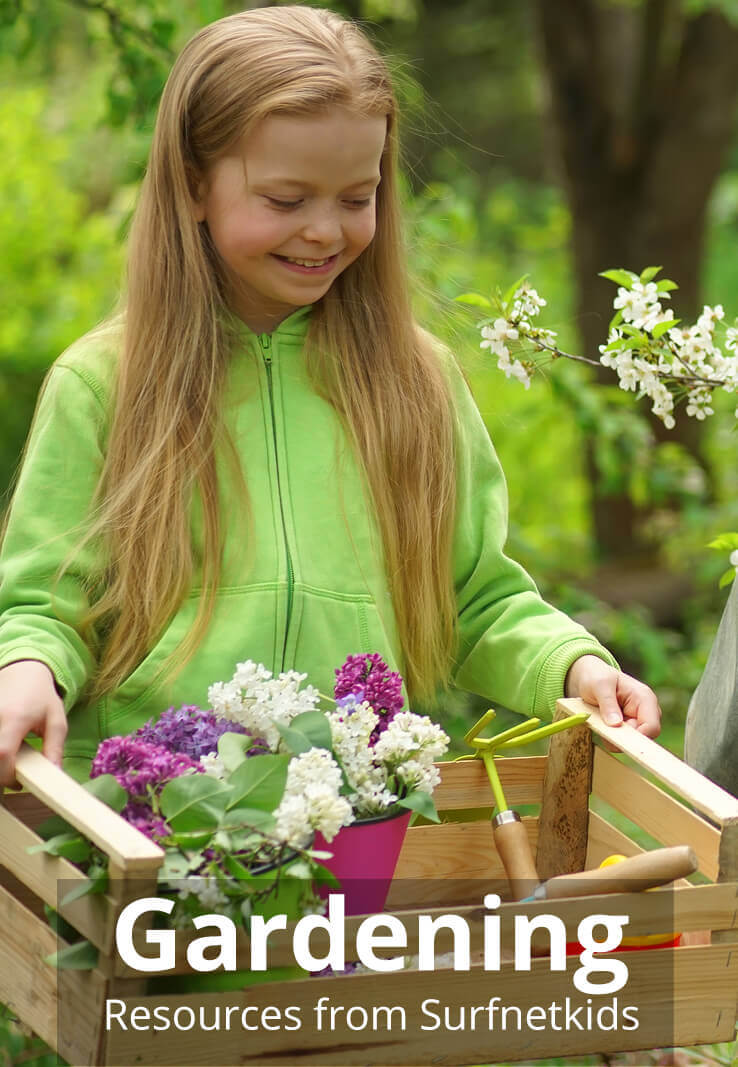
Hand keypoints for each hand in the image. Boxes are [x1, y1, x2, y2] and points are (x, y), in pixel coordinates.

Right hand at [0, 660, 66, 786]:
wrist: (23, 671)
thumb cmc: (41, 697)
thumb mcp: (56, 721)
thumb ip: (55, 749)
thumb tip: (55, 775)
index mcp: (14, 718)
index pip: (3, 754)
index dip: (7, 774)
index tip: (18, 781)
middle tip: (11, 776)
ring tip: (7, 763)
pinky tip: (2, 753)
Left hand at [564, 655, 660, 738]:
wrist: (590, 676)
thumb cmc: (597, 676)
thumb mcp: (599, 685)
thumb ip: (608, 703)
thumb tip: (616, 724)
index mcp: (645, 699)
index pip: (652, 727)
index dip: (636, 738)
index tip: (616, 738)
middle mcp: (646, 711)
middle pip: (643, 738)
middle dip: (622, 737)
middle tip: (602, 726)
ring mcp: (638, 720)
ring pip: (631, 742)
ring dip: (613, 737)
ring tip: (599, 720)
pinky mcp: (628, 727)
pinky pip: (622, 741)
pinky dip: (610, 737)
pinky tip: (601, 724)